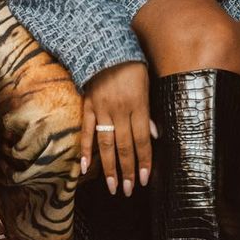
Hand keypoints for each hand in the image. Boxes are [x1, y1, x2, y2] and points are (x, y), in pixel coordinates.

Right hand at [81, 61, 153, 197]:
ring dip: (110, 167)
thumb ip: (149, 112)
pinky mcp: (88, 106)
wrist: (107, 48)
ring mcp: (102, 109)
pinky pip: (87, 131)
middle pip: (125, 146)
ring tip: (112, 187)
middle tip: (127, 191)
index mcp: (138, 105)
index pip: (142, 140)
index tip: (143, 180)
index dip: (143, 162)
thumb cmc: (132, 66)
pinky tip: (85, 167)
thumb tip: (154, 135)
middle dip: (127, 171)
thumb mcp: (147, 85)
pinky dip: (86, 149)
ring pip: (106, 144)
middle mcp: (120, 110)